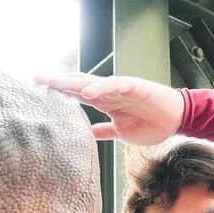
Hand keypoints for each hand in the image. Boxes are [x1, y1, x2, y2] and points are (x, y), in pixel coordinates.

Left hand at [37, 73, 183, 145]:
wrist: (176, 120)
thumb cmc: (151, 124)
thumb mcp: (120, 132)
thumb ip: (104, 131)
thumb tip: (87, 134)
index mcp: (105, 102)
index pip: (77, 95)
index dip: (59, 93)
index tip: (39, 91)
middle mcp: (109, 93)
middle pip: (79, 85)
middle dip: (58, 82)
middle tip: (36, 77)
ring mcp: (121, 89)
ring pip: (93, 82)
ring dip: (74, 82)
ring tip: (54, 82)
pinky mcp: (135, 87)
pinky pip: (115, 86)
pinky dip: (101, 87)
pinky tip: (87, 90)